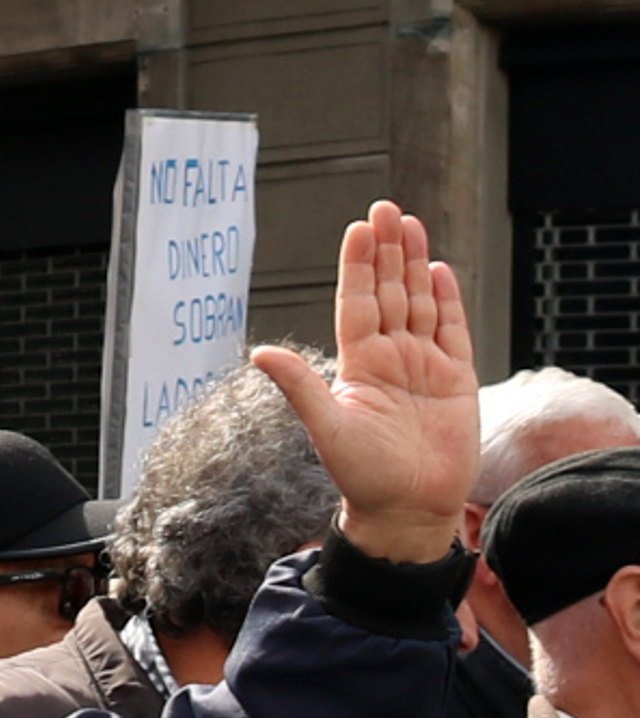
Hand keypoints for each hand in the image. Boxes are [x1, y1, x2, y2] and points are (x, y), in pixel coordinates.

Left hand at [256, 201, 477, 561]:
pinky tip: (441, 270)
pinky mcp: (458, 380)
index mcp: (359, 365)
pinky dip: (449, 301)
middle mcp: (390, 358)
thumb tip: (260, 353)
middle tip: (386, 208)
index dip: (360, 266)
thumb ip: (300, 386)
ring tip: (411, 225)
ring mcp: (425, 366)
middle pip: (391, 292)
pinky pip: (454, 331)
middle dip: (388, 251)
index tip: (359, 229)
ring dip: (417, 264)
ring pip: (422, 302)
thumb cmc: (363, 476)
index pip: (359, 302)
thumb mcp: (327, 427)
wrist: (408, 509)